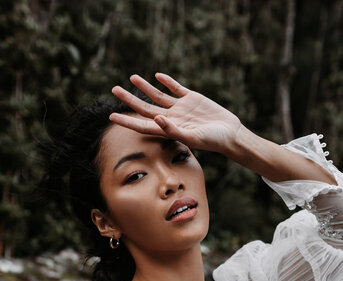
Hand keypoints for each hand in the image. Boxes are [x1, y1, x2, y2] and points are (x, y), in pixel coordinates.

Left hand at [109, 73, 241, 154]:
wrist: (230, 134)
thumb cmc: (212, 141)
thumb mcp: (193, 137)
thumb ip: (173, 129)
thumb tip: (156, 119)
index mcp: (168, 130)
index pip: (142, 125)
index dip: (127, 121)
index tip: (112, 116)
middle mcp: (171, 118)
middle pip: (145, 107)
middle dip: (129, 99)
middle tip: (114, 89)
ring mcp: (181, 108)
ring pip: (158, 95)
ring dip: (144, 87)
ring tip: (132, 77)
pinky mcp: (192, 98)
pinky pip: (176, 88)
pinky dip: (167, 82)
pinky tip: (157, 76)